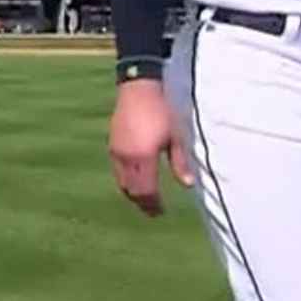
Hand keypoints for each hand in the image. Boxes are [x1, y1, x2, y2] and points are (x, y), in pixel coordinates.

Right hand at [109, 79, 192, 216]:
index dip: (153, 205)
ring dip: (133, 193)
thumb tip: (188, 184)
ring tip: (145, 198)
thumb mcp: (175, 136)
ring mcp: (116, 152)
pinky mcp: (112, 145)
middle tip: (153, 211)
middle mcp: (126, 158)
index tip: (161, 212)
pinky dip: (126, 180)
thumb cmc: (161, 111)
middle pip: (131, 191)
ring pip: (122, 182)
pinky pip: (117, 171)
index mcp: (143, 157)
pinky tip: (136, 178)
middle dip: (142, 203)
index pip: (146, 191)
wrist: (138, 87)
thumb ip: (180, 162)